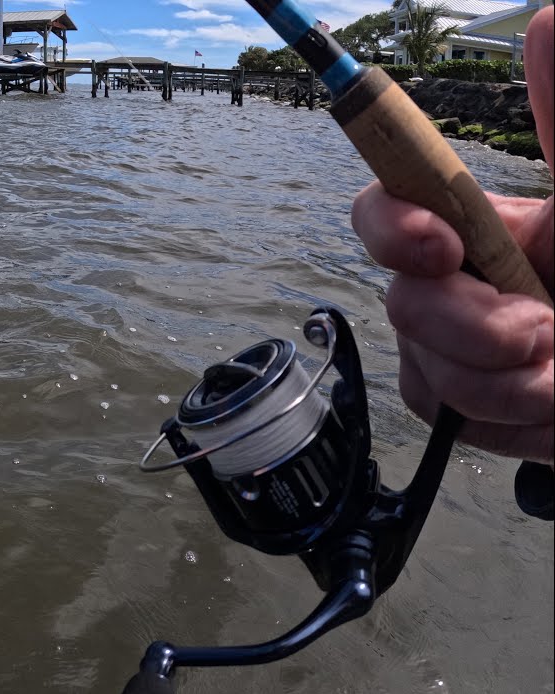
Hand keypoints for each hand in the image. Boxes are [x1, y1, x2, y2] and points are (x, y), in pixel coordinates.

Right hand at [351, 7, 552, 463]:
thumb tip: (548, 21)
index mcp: (494, 226)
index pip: (392, 207)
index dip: (393, 225)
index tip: (443, 244)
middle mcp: (468, 283)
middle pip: (402, 298)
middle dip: (465, 326)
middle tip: (541, 332)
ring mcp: (464, 350)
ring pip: (421, 364)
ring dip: (498, 380)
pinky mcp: (474, 408)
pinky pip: (445, 411)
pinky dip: (504, 417)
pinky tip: (554, 408)